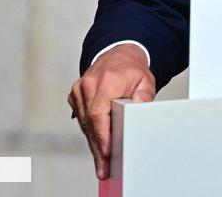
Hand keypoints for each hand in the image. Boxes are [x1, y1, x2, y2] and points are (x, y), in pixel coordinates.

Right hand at [67, 44, 155, 179]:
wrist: (119, 55)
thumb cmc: (133, 70)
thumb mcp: (146, 82)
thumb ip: (142, 98)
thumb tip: (137, 112)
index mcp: (107, 80)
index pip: (99, 112)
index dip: (102, 134)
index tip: (107, 151)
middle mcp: (89, 83)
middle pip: (90, 122)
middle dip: (98, 147)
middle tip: (104, 167)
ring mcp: (79, 88)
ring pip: (84, 123)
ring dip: (93, 142)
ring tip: (102, 162)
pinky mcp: (75, 94)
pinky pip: (81, 118)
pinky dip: (90, 132)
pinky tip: (98, 144)